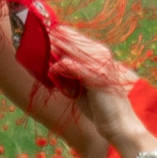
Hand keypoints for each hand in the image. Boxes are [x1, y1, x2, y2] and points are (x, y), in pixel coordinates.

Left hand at [45, 20, 145, 148]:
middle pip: (73, 41)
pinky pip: (74, 67)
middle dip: (55, 38)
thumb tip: (52, 63)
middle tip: (38, 34)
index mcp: (99, 55)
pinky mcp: (97, 78)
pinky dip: (62, 67)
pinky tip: (53, 69)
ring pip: (73, 51)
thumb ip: (69, 74)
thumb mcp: (81, 87)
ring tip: (42, 47)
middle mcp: (101, 56)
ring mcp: (100, 65)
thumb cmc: (99, 108)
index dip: (59, 35)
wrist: (118, 125)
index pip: (76, 38)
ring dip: (56, 49)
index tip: (43, 32)